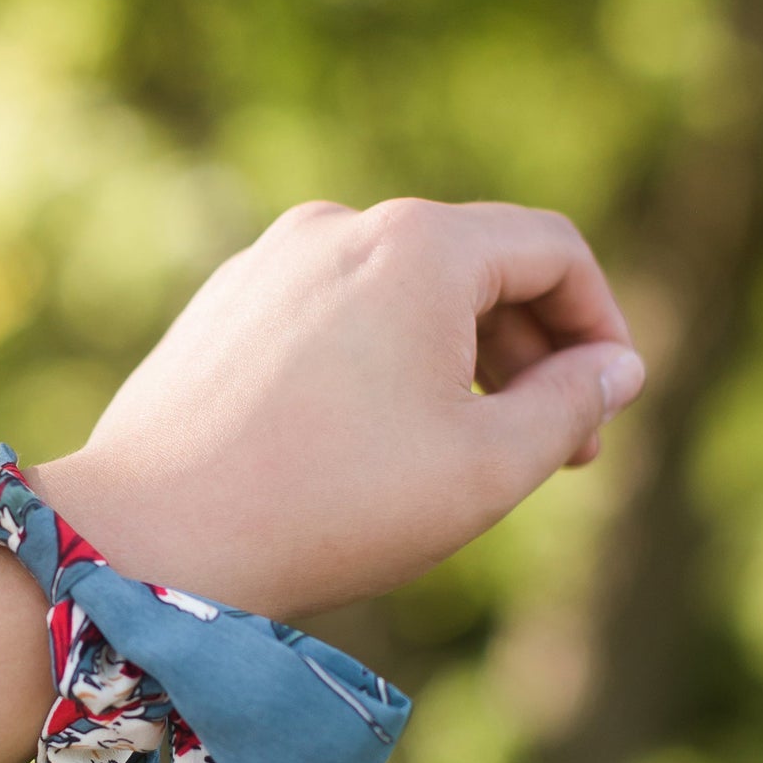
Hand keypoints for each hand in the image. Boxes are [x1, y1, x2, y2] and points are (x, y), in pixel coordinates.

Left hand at [23, 197, 644, 622]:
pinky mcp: (221, 306)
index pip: (551, 251)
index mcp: (418, 243)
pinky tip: (372, 443)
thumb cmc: (327, 505)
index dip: (601, 326)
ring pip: (399, 293)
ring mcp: (268, 261)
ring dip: (456, 358)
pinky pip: (331, 316)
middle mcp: (339, 225)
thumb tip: (613, 368)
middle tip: (555, 448)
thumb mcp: (485, 467)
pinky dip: (378, 361)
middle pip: (475, 265)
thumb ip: (571, 405)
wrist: (149, 537)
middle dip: (531, 350)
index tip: (605, 407)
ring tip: (465, 451)